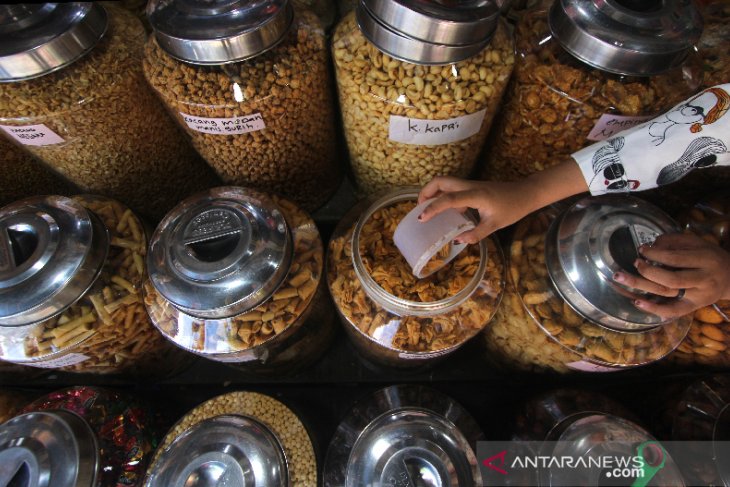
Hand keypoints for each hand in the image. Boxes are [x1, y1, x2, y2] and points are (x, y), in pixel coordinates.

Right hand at [417, 177, 535, 243]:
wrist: (525, 193)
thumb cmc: (513, 208)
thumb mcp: (495, 225)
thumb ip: (476, 234)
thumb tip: (457, 241)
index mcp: (475, 195)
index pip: (449, 199)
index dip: (434, 208)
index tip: (422, 218)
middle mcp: (469, 186)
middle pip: (440, 181)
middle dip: (426, 192)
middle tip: (420, 209)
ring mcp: (469, 185)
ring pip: (444, 182)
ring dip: (432, 193)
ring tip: (426, 210)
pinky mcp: (471, 187)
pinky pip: (451, 188)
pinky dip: (442, 196)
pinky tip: (444, 211)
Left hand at [612, 233, 729, 319]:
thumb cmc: (709, 256)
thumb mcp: (696, 242)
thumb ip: (674, 241)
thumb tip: (651, 246)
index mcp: (705, 259)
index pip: (675, 258)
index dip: (655, 254)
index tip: (641, 250)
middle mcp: (703, 279)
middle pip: (670, 278)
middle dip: (647, 271)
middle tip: (634, 263)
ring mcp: (698, 295)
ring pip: (668, 293)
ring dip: (642, 286)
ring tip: (622, 279)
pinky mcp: (694, 306)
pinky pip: (674, 311)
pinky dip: (655, 309)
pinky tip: (638, 303)